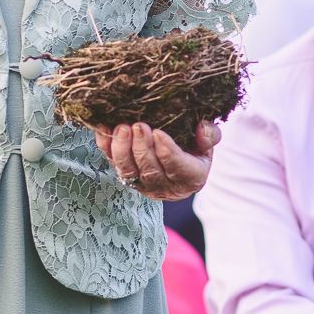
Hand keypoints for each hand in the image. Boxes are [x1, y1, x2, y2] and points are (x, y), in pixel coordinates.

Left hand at [94, 119, 220, 199]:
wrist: (177, 155)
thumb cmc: (195, 146)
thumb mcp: (208, 142)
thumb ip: (210, 136)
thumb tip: (202, 129)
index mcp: (191, 179)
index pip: (178, 169)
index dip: (168, 153)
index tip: (160, 134)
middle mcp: (165, 186)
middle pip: (151, 172)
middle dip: (143, 149)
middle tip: (140, 126)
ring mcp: (142, 184)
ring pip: (128, 172)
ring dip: (123, 150)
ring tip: (122, 128)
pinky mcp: (125, 175)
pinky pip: (112, 162)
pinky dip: (106, 146)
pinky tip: (104, 128)